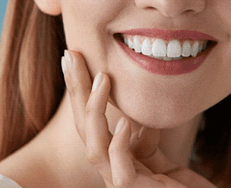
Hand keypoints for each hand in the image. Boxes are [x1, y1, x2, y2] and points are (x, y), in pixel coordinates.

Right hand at [61, 50, 216, 187]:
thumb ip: (144, 140)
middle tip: (71, 55)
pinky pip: (120, 170)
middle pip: (83, 128)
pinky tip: (124, 123)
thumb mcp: (159, 160)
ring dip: (94, 110)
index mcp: (113, 161)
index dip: (80, 91)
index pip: (90, 122)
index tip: (76, 58)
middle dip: (76, 91)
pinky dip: (119, 144)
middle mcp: (111, 172)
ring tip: (101, 79)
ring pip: (93, 148)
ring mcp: (120, 186)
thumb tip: (133, 117)